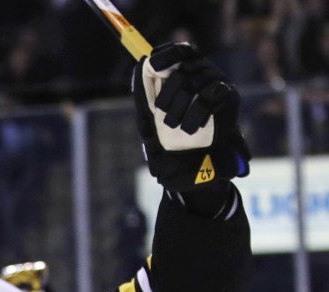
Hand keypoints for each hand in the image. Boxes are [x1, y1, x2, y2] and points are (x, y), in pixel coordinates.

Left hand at [133, 42, 249, 190]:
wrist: (189, 158)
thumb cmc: (169, 132)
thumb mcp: (151, 109)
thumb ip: (147, 85)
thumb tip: (146, 60)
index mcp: (186, 70)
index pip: (181, 50)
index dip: (167, 55)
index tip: (153, 66)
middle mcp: (204, 71)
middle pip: (182, 70)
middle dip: (166, 97)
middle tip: (164, 116)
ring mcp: (219, 82)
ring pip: (193, 85)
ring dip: (177, 111)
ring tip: (175, 126)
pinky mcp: (229, 96)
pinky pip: (208, 98)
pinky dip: (193, 116)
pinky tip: (190, 129)